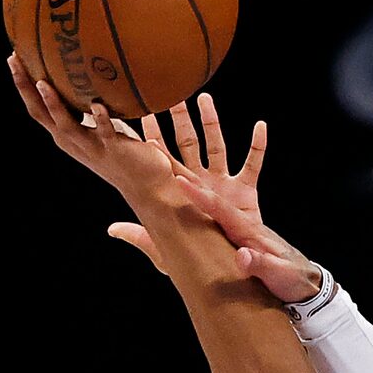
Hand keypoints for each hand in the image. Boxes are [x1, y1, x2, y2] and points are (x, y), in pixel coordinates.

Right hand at [7, 54, 178, 210]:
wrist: (149, 187)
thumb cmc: (127, 154)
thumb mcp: (102, 127)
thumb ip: (91, 107)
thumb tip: (90, 75)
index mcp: (69, 136)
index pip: (38, 109)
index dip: (23, 86)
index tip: (13, 58)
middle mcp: (75, 143)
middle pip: (42, 115)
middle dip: (26, 89)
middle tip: (15, 61)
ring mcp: (94, 147)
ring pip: (67, 126)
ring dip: (54, 105)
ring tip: (43, 83)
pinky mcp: (115, 150)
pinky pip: (106, 133)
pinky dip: (100, 119)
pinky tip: (96, 105)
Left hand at [107, 92, 321, 303]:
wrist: (240, 278)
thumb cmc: (207, 268)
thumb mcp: (171, 256)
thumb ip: (144, 240)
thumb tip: (112, 229)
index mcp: (183, 199)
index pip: (166, 166)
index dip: (155, 144)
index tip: (140, 121)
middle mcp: (202, 187)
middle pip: (189, 147)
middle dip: (179, 120)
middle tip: (167, 94)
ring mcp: (225, 188)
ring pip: (217, 147)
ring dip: (211, 123)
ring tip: (204, 97)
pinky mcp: (248, 195)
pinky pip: (253, 166)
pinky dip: (258, 146)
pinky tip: (260, 126)